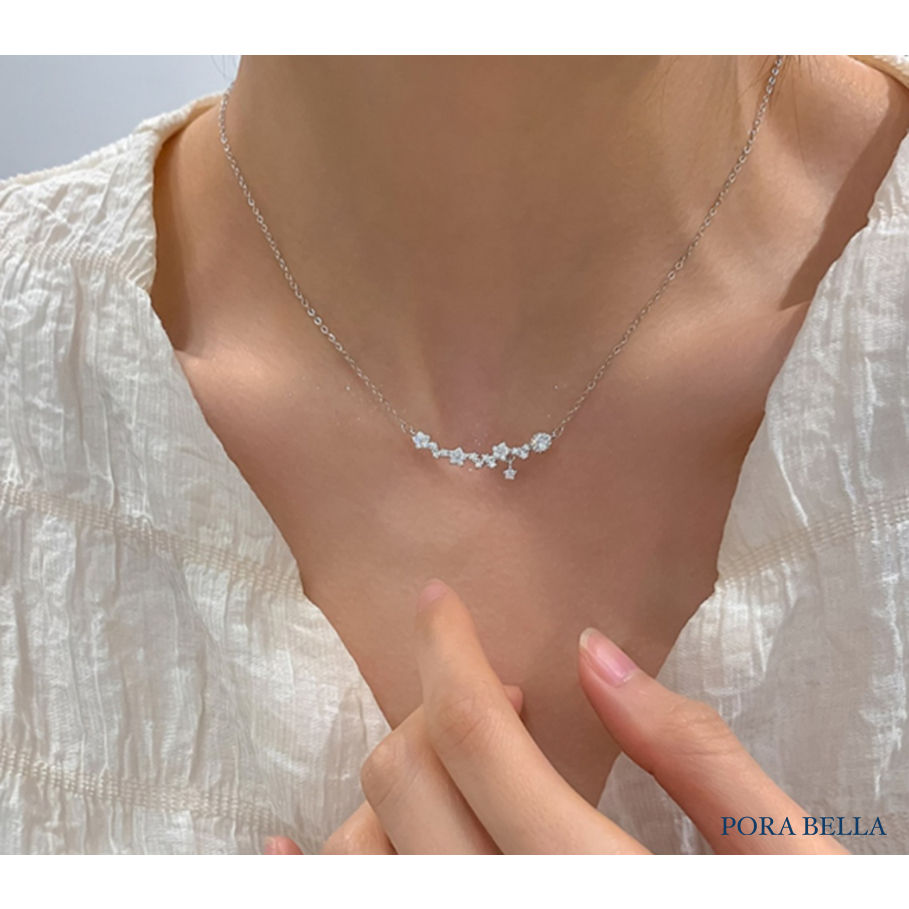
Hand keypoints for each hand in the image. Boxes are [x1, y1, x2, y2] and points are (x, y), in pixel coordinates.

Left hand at [266, 580, 848, 854]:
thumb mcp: (788, 866)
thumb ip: (694, 755)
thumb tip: (597, 656)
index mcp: (599, 885)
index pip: (477, 735)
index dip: (450, 650)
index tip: (441, 602)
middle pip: (406, 780)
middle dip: (434, 711)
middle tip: (496, 702)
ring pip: (357, 859)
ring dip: (388, 793)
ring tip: (456, 774)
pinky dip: (310, 877)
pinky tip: (283, 849)